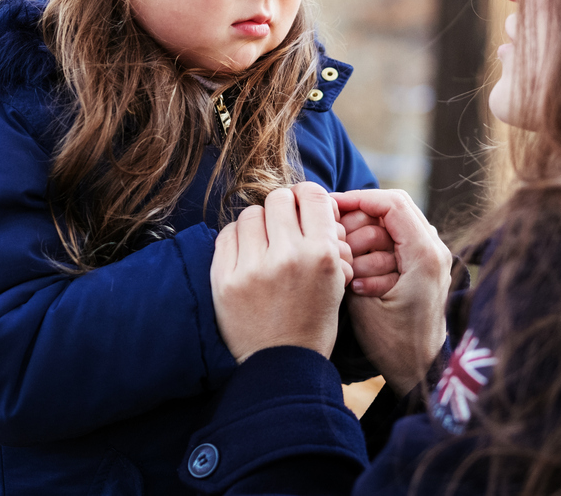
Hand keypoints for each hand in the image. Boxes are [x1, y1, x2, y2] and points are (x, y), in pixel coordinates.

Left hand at [211, 182, 352, 362]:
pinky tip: (245, 255)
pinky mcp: (224, 280)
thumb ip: (327, 239)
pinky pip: (226, 234)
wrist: (281, 365)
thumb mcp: (336, 280)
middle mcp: (287, 256)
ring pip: (251, 214)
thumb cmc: (313, 321)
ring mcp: (252, 268)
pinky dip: (237, 239)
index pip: (313, 195)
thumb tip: (310, 202)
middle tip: (282, 225)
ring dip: (258, 223)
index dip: (307, 196)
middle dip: (282, 208)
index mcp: (321, 255)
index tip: (302, 207)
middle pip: (279, 198)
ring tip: (262, 244)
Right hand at [331, 189, 452, 396]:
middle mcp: (435, 248)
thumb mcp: (363, 302)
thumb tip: (332, 230)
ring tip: (347, 264)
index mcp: (424, 254)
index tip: (329, 207)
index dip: (357, 199)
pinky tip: (358, 272)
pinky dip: (374, 250)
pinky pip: (396, 242)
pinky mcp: (424, 265)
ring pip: (392, 224)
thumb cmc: (393, 343)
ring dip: (365, 238)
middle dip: (358, 221)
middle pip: (391, 209)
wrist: (420, 371)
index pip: (391, 203)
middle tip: (335, 241)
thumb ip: (351, 261)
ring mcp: (432, 256)